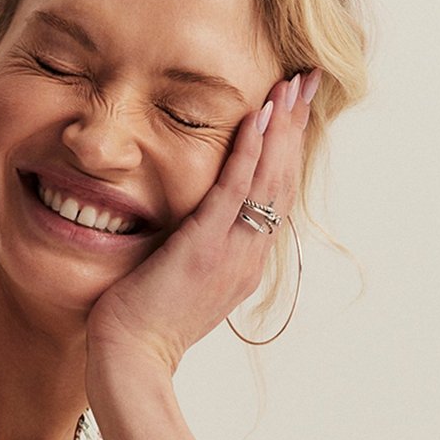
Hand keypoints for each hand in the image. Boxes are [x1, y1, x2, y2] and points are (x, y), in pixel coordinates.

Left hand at [85, 68, 318, 375]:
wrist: (131, 359)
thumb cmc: (143, 325)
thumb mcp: (181, 280)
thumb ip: (195, 248)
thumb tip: (189, 224)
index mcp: (245, 263)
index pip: (274, 195)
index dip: (287, 149)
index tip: (295, 109)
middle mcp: (248, 256)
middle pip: (282, 181)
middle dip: (295, 127)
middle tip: (308, 80)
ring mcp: (230, 252)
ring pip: (267, 180)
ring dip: (282, 128)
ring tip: (293, 84)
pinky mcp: (203, 247)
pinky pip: (234, 191)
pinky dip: (249, 152)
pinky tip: (259, 116)